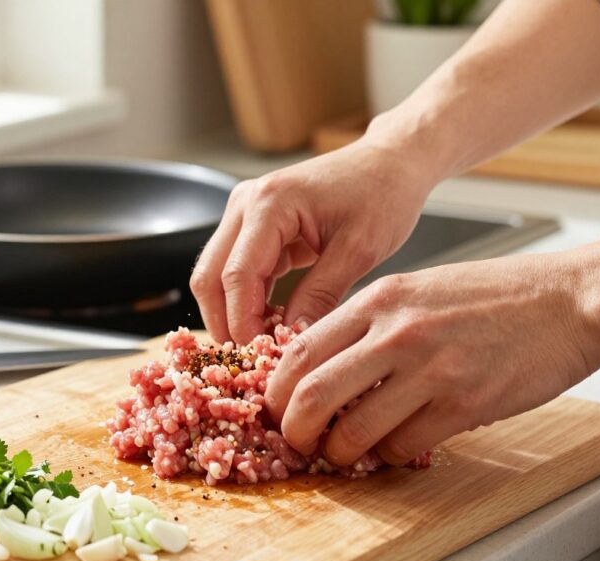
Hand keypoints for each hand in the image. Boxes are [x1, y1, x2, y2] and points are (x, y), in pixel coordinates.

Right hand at [190, 140, 433, 344]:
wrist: (390, 162)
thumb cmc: (383, 194)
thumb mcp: (359, 249)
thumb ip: (322, 294)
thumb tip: (294, 341)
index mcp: (270, 203)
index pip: (236, 275)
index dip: (241, 322)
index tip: (258, 359)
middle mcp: (245, 203)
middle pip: (209, 276)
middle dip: (224, 322)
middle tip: (252, 360)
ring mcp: (244, 212)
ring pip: (214, 275)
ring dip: (231, 313)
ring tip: (262, 347)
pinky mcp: (252, 225)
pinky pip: (234, 270)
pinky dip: (244, 300)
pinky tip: (269, 324)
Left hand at [264, 253, 599, 465]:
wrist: (567, 301)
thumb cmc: (493, 296)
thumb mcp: (415, 290)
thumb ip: (367, 323)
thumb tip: (322, 366)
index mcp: (377, 300)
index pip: (298, 351)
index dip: (277, 390)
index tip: (277, 408)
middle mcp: (396, 332)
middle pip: (312, 394)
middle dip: (294, 429)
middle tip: (298, 442)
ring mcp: (430, 368)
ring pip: (354, 430)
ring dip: (340, 453)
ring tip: (343, 453)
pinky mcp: (464, 402)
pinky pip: (405, 445)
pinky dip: (390, 455)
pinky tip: (395, 447)